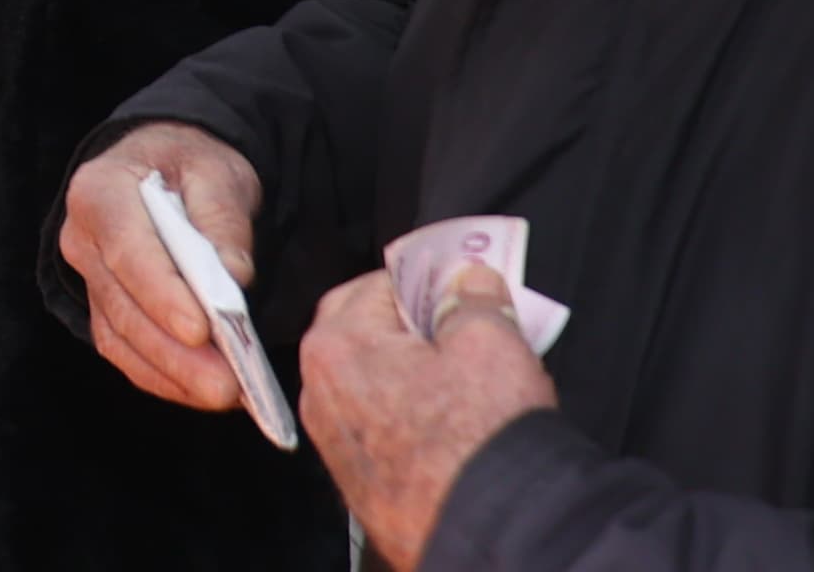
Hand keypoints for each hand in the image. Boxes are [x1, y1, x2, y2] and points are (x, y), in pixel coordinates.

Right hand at [55, 122, 264, 411]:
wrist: (166, 167)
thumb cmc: (191, 166)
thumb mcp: (217, 171)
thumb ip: (223, 218)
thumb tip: (232, 278)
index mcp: (100, 189)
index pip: (126, 248)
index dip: (160, 292)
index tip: (200, 330)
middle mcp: (81, 238)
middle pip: (123, 304)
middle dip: (174, 351)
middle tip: (226, 384)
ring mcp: (88, 278)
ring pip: (121, 336)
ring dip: (173, 372)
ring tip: (226, 394)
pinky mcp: (103, 309)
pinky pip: (125, 352)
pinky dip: (163, 377)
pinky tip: (202, 392)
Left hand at [300, 267, 557, 571]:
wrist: (493, 534)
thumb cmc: (481, 445)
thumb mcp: (491, 342)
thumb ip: (472, 297)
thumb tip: (468, 280)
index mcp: (336, 346)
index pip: (377, 283)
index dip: (427, 278)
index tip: (459, 283)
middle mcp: (320, 394)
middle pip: (367, 331)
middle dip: (416, 323)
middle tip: (466, 324)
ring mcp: (336, 442)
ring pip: (375, 381)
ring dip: (416, 369)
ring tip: (471, 373)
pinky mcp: (360, 479)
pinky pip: (383, 425)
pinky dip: (414, 413)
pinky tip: (458, 420)